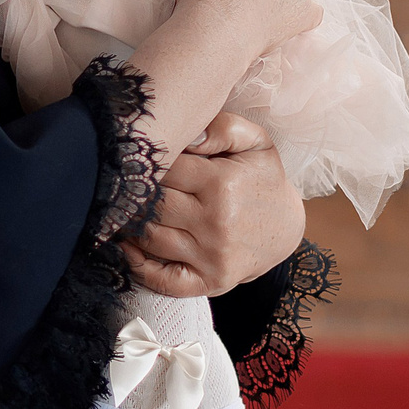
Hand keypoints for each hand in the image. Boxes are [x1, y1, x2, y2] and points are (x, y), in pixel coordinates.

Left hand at [124, 112, 307, 297]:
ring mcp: (212, 255)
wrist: (285, 228)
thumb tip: (190, 135)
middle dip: (134, 192)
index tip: (140, 158)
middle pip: (152, 203)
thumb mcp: (256, 142)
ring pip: (149, 237)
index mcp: (222, 183)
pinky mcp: (210, 281)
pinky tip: (128, 246)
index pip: (164, 168)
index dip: (148, 161)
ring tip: (124, 209)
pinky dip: (138, 266)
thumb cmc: (262, 180)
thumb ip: (224, 127)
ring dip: (131, 224)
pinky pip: (163, 280)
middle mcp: (216, 221)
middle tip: (123, 184)